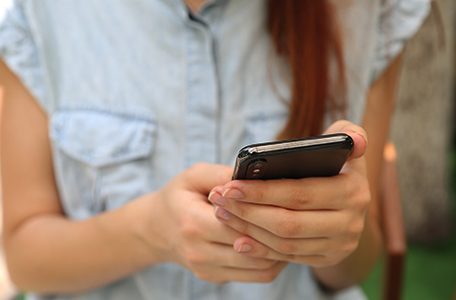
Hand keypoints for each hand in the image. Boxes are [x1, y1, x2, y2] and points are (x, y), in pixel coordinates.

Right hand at [138, 162, 287, 283]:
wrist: (156, 228)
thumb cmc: (179, 197)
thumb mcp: (193, 175)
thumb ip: (222, 174)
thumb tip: (254, 175)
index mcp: (193, 223)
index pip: (240, 224)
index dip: (266, 213)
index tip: (287, 201)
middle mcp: (199, 252)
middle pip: (254, 249)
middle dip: (279, 233)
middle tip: (299, 217)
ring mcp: (207, 270)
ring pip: (260, 268)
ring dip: (281, 251)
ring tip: (293, 231)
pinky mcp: (215, 278)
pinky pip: (254, 276)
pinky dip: (272, 261)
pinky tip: (279, 243)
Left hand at [208, 121, 369, 267]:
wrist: (351, 201)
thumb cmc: (337, 164)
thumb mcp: (345, 143)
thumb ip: (348, 132)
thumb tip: (355, 141)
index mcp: (353, 191)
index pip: (299, 194)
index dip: (262, 191)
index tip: (230, 185)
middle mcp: (350, 222)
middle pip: (288, 223)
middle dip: (248, 212)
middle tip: (219, 199)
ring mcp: (340, 244)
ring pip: (285, 242)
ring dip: (249, 230)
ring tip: (223, 213)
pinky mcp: (328, 258)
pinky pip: (289, 257)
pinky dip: (261, 249)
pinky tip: (239, 239)